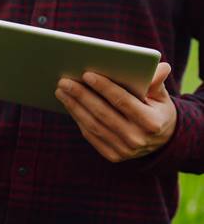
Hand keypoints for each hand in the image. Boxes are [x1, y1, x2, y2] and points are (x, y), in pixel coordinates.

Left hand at [55, 62, 176, 162]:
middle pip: (103, 113)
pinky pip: (91, 136)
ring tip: (61, 91)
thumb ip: (157, 82)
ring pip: (93, 125)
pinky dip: (78, 119)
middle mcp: (138, 138)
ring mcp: (124, 150)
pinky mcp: (113, 156)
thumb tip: (160, 67)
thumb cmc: (157, 110)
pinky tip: (69, 105)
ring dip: (74, 107)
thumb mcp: (161, 97)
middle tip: (64, 81)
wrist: (162, 141)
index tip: (86, 74)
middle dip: (81, 95)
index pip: (123, 101)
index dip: (104, 87)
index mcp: (152, 122)